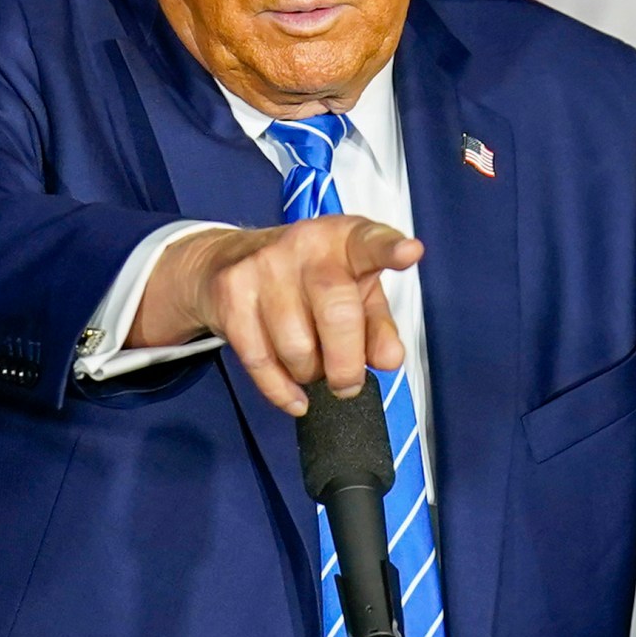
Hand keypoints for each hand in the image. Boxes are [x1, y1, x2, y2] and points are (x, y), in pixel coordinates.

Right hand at [132, 216, 423, 413]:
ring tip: (310, 366)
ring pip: (296, 347)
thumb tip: (389, 360)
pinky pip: (260, 361)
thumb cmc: (307, 282)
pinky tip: (294, 396)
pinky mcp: (231, 293)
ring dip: (308, 374)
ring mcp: (263, 266)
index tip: (410, 253)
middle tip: (347, 385)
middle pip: (336, 312)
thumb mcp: (354, 294)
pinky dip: (281, 390)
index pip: (371, 242)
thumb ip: (378, 327)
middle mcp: (305, 244)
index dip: (390, 250)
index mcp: (345, 239)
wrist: (225, 260)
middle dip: (346, 364)